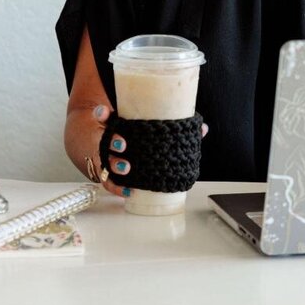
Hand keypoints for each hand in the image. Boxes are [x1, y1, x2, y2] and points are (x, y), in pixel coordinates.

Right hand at [92, 105, 208, 198]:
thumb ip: (172, 126)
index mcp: (113, 124)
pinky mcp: (106, 173)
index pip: (102, 115)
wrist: (103, 145)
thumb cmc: (133, 134)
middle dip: (113, 141)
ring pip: (104, 161)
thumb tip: (202, 129)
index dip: (102, 113)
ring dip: (114, 164)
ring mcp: (104, 157)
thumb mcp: (146, 126)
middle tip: (124, 144)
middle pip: (104, 139)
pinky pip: (108, 182)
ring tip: (126, 168)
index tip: (105, 113)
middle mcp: (106, 140)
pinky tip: (129, 191)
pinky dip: (118, 188)